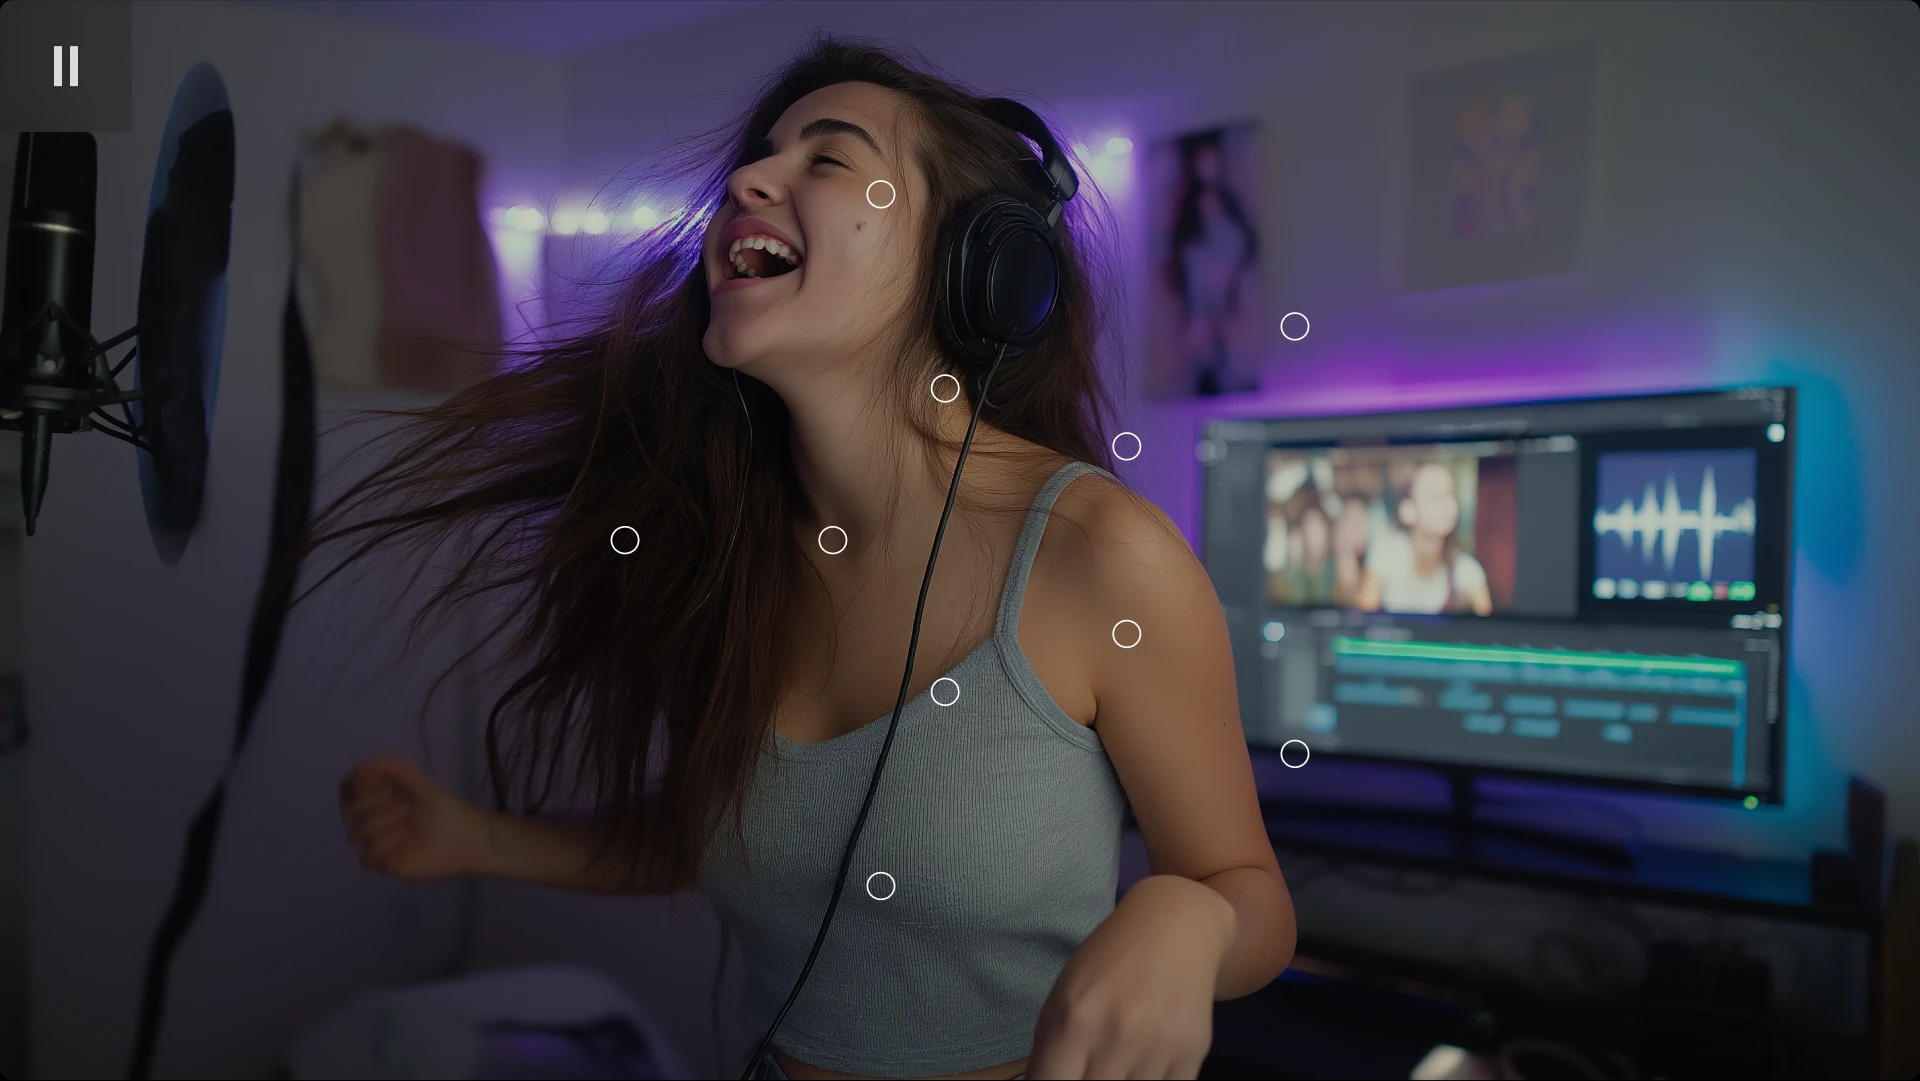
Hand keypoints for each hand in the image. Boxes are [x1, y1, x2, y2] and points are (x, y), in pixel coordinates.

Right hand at [339, 754, 491, 880]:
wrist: (465, 839)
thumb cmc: (444, 808)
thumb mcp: (418, 780)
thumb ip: (390, 766)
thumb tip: (358, 763)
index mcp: (378, 796)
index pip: (348, 789)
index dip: (358, 788)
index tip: (382, 788)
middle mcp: (373, 818)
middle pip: (350, 812)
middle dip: (376, 808)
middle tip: (405, 808)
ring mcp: (376, 841)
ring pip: (356, 835)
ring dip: (384, 828)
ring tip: (409, 828)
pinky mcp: (383, 863)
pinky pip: (365, 858)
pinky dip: (383, 849)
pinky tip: (404, 846)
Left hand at [1029, 876, 1235, 1079]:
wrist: (1175, 928)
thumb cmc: (1108, 961)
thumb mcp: (1063, 995)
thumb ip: (1050, 1048)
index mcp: (1074, 1020)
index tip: (1061, 1078)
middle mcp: (1116, 1037)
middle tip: (1090, 1066)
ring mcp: (1157, 1049)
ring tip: (1117, 1063)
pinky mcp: (1192, 1054)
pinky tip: (1145, 1064)